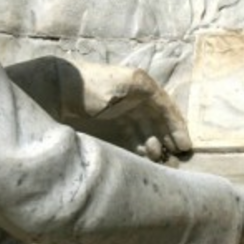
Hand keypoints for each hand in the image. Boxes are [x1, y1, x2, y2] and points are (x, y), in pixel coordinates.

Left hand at [60, 62, 191, 161]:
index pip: (165, 107)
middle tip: (177, 156)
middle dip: (169, 136)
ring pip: (146, 127)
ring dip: (155, 142)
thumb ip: (144, 94)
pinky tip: (145, 156)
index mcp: (142, 84)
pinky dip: (139, 143)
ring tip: (160, 159)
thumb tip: (162, 104)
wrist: (59, 87)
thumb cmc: (92, 85)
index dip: (176, 126)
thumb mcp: (123, 84)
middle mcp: (136, 95)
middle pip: (158, 118)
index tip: (185, 145)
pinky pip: (132, 131)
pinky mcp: (112, 117)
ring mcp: (124, 106)